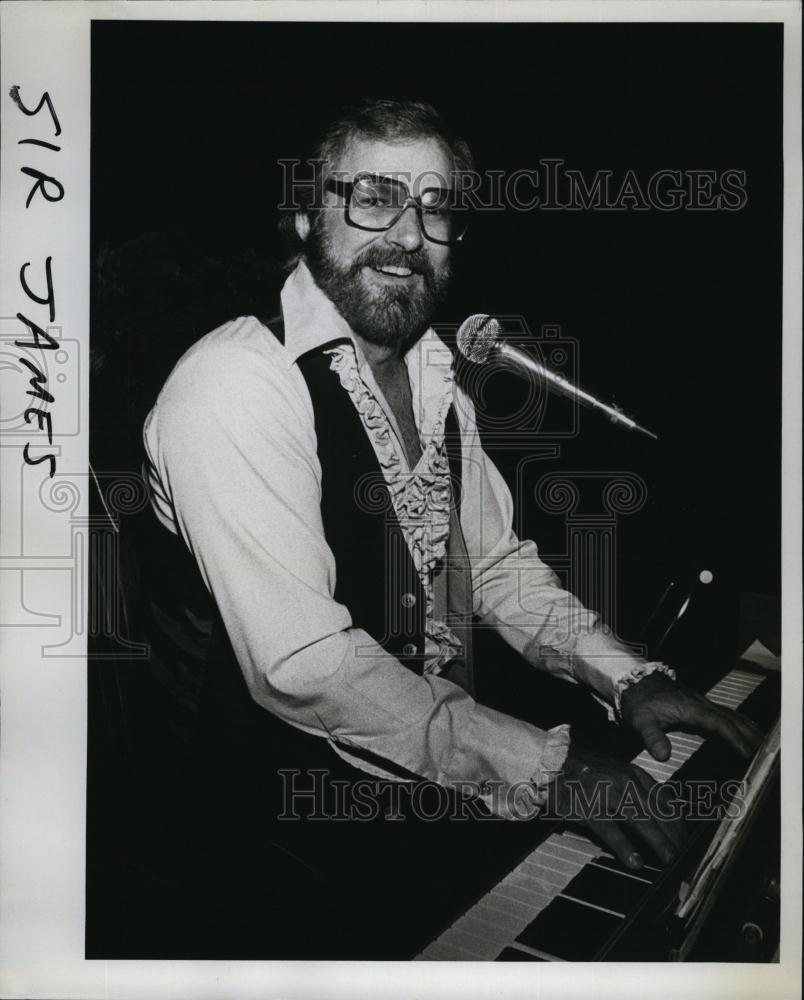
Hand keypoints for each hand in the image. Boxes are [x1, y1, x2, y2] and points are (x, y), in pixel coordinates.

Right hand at [545, 742, 686, 868]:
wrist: (550, 759)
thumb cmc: (583, 767)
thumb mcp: (616, 770)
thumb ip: (637, 787)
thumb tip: (661, 807)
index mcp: (634, 774)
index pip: (666, 802)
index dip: (680, 824)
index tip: (687, 840)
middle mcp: (625, 783)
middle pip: (660, 814)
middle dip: (676, 839)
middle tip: (686, 859)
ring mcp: (608, 795)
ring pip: (642, 823)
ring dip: (660, 845)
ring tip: (671, 863)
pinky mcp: (588, 808)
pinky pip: (610, 830)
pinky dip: (625, 847)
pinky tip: (635, 862)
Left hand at [620, 671, 762, 761]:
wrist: (632, 680)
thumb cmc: (638, 700)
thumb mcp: (640, 721)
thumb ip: (652, 738)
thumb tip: (663, 756)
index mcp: (691, 709)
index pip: (720, 725)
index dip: (735, 740)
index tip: (749, 755)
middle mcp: (701, 704)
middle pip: (733, 720)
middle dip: (751, 736)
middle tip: (767, 754)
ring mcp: (701, 703)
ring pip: (731, 715)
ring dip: (748, 729)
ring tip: (764, 745)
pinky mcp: (698, 704)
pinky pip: (725, 713)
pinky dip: (739, 722)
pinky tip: (746, 728)